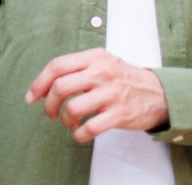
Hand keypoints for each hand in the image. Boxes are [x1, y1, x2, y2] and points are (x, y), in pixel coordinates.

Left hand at [25, 48, 168, 143]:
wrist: (159, 93)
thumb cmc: (124, 79)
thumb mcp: (103, 62)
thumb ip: (77, 69)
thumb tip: (45, 85)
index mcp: (94, 57)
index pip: (57, 65)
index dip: (39, 82)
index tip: (32, 97)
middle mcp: (102, 72)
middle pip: (60, 86)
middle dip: (49, 104)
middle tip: (51, 114)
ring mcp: (111, 93)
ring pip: (73, 108)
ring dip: (65, 120)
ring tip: (69, 122)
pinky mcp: (119, 113)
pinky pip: (90, 128)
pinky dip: (78, 135)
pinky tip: (80, 133)